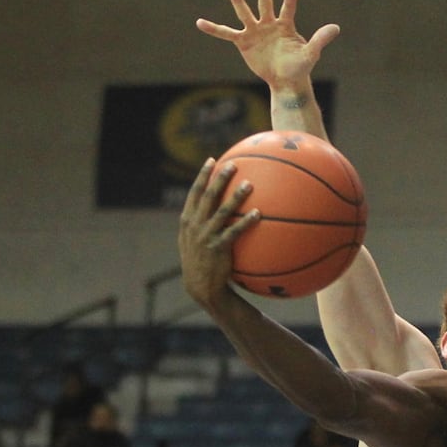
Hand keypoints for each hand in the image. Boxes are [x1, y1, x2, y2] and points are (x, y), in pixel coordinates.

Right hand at [179, 159, 258, 309]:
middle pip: (207, 197)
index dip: (202, 176)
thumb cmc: (201, 259)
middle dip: (219, 179)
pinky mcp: (217, 248)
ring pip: (222, 212)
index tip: (212, 160)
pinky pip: (234, 232)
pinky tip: (258, 213)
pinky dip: (246, 222)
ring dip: (236, 197)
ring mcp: (205, 236)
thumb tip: (217, 203)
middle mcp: (194, 225)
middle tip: (232, 165)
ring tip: (249, 184)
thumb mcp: (193, 238)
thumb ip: (202, 221)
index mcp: (187, 220)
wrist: (200, 286)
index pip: (194, 193)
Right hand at [196, 0, 339, 91]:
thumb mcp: (311, 53)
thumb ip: (320, 39)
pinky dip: (213, 28)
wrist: (285, 79)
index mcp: (286, 25)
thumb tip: (336, 28)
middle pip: (265, 6)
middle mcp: (269, 24)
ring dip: (238, 0)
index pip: (288, 11)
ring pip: (245, 13)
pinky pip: (226, 33)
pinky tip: (199, 22)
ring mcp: (255, 31)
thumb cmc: (300, 66)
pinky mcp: (243, 41)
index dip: (289, 4)